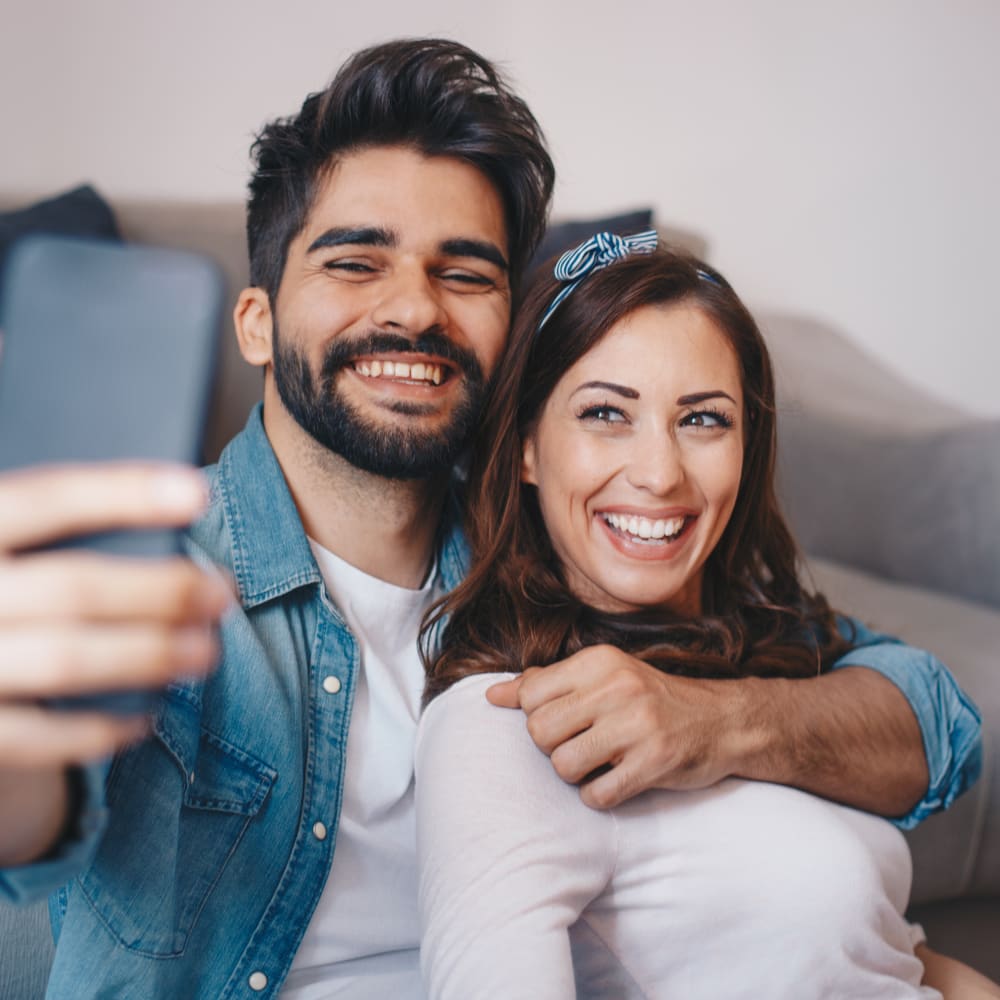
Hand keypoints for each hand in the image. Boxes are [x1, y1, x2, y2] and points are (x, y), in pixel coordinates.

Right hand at [0, 463, 229, 767]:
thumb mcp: (6, 547)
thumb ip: (49, 535)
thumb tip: (163, 516)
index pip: (45, 500)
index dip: (123, 494)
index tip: (197, 494)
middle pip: (73, 588)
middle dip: (162, 591)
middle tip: (222, 594)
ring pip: (66, 659)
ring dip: (149, 655)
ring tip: (205, 652)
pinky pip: (38, 737)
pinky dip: (99, 728)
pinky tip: (145, 718)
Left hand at [487, 644, 745, 808]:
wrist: (721, 720)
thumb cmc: (649, 699)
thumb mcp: (601, 678)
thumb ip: (546, 684)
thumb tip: (492, 696)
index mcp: (599, 662)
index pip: (530, 695)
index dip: (537, 717)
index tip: (563, 722)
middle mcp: (617, 687)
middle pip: (540, 732)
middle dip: (552, 748)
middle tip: (580, 745)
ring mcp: (637, 725)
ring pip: (563, 765)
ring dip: (575, 775)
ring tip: (598, 763)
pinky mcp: (654, 762)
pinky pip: (597, 795)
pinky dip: (600, 796)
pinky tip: (617, 782)